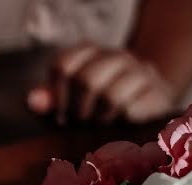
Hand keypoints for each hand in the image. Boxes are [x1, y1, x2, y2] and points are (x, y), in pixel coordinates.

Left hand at [28, 44, 176, 124]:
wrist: (147, 105)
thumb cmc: (99, 106)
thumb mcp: (69, 101)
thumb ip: (50, 100)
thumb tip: (33, 101)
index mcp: (90, 53)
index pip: (64, 65)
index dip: (57, 96)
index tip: (61, 115)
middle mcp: (116, 56)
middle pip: (87, 80)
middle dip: (79, 110)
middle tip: (82, 123)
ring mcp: (140, 71)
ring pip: (111, 95)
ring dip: (101, 119)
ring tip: (102, 124)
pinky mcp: (158, 91)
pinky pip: (132, 109)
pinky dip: (121, 123)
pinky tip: (122, 125)